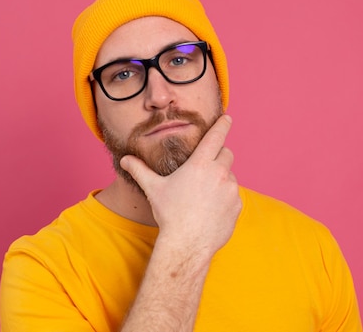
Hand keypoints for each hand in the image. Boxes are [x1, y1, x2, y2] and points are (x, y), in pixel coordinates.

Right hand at [120, 115, 241, 256]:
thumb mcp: (154, 189)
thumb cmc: (170, 214)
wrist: (187, 244)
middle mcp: (219, 173)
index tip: (228, 118)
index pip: (216, 137)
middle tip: (205, 170)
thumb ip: (140, 170)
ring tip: (204, 196)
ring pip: (230, 175)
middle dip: (218, 156)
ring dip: (221, 179)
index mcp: (199, 164)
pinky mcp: (237, 205)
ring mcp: (231, 190)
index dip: (223, 125)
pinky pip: (234, 195)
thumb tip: (125, 159)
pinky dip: (226, 198)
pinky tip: (211, 209)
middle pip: (226, 153)